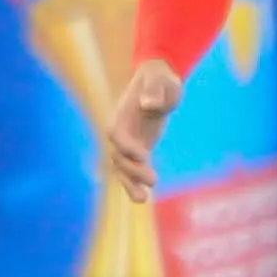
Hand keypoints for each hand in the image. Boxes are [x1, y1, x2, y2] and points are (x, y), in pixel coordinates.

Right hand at [103, 59, 183, 204]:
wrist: (159, 79)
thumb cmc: (159, 77)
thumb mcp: (160, 78)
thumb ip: (155, 89)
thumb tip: (148, 104)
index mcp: (123, 112)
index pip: (116, 133)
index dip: (126, 146)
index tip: (144, 154)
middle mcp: (122, 129)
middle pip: (118, 155)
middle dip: (132, 170)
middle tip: (153, 180)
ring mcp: (129, 140)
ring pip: (122, 167)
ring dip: (130, 184)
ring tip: (143, 200)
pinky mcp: (139, 148)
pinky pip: (134, 168)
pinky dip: (136, 183)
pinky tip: (144, 198)